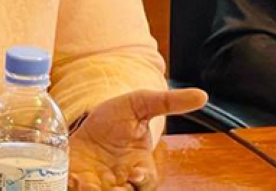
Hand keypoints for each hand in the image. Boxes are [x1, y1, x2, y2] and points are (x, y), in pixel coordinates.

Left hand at [69, 88, 206, 189]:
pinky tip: (72, 177)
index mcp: (139, 167)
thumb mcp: (142, 103)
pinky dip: (74, 188)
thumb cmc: (118, 116)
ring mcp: (99, 185)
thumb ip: (169, 102)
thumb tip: (202, 95)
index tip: (135, 174)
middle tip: (111, 187)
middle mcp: (121, 181)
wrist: (86, 120)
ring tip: (86, 183)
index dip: (143, 181)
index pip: (147, 182)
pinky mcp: (77, 182)